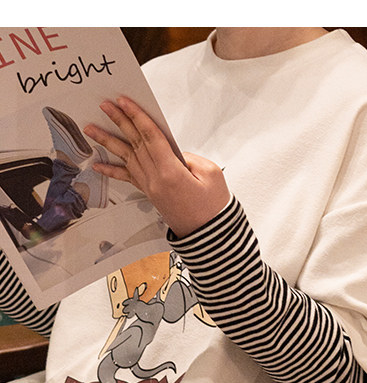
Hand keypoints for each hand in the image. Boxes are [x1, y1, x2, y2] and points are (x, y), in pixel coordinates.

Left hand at [83, 96, 230, 238]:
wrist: (210, 235)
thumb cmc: (213, 208)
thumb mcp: (211, 174)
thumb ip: (190, 157)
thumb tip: (174, 152)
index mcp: (171, 172)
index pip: (150, 137)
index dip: (137, 117)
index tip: (124, 102)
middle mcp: (156, 179)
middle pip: (135, 143)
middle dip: (120, 121)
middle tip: (105, 106)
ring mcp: (150, 187)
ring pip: (126, 158)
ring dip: (107, 141)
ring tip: (91, 129)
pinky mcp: (150, 194)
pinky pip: (128, 178)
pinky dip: (112, 171)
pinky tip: (99, 165)